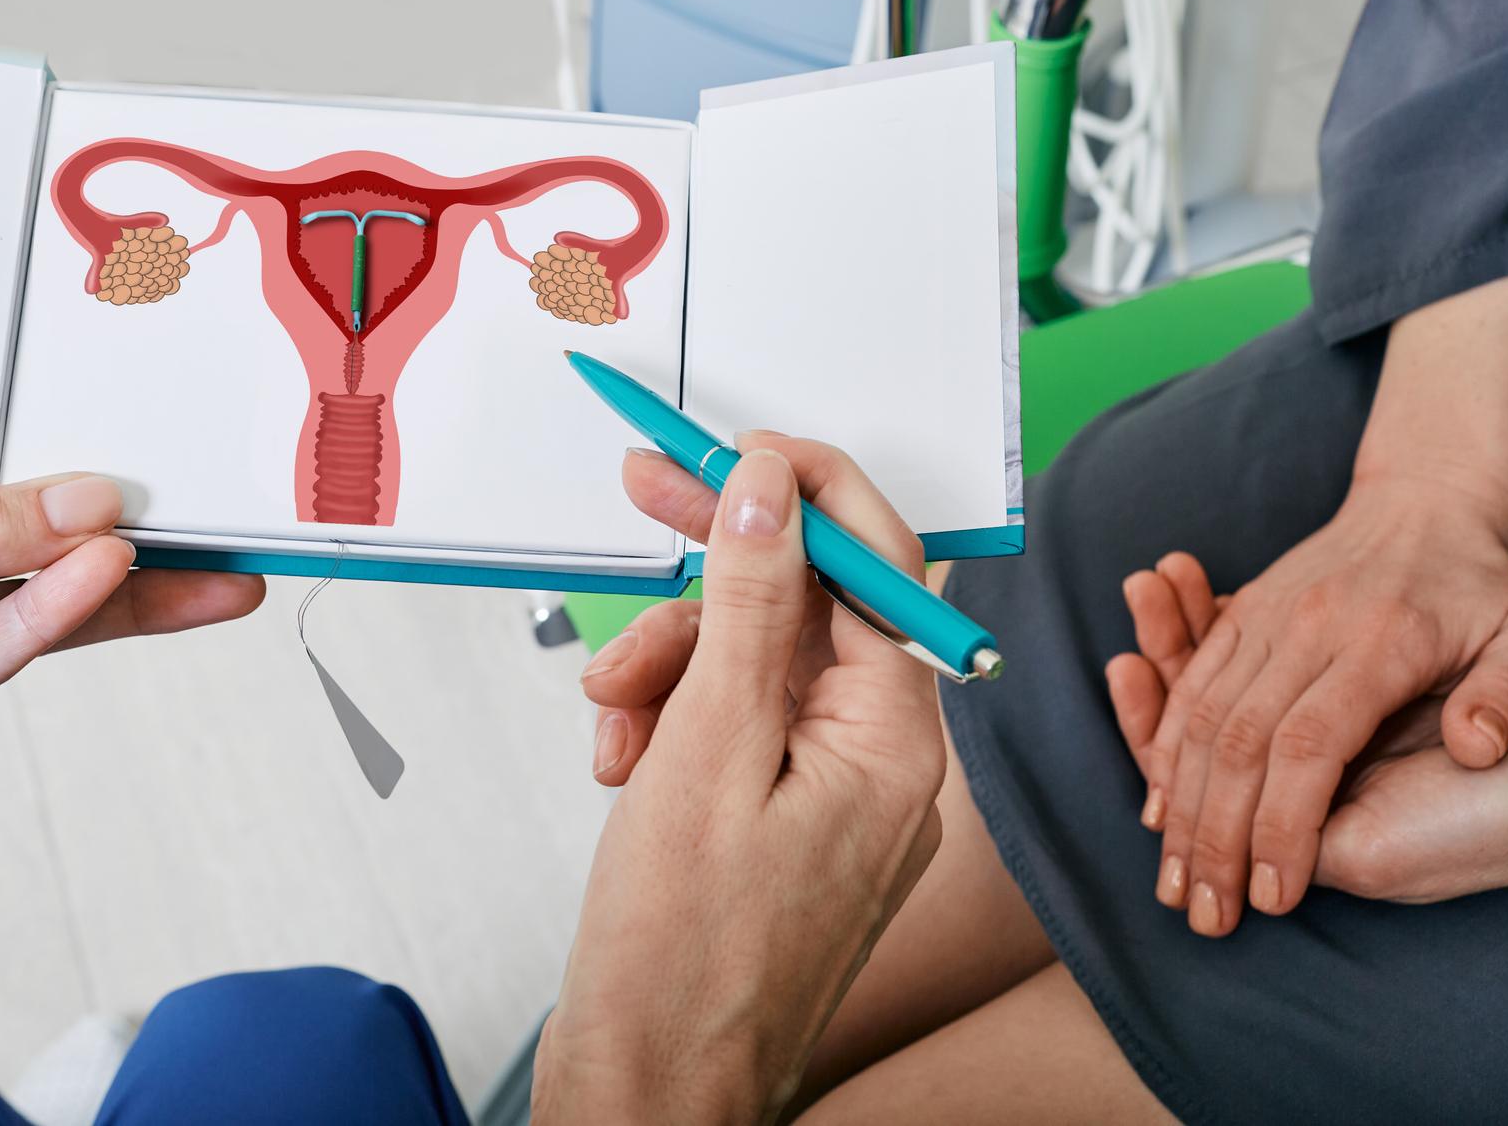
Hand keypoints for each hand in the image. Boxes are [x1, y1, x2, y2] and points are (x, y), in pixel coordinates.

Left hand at [0, 475, 262, 1012]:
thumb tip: (76, 506)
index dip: (53, 444)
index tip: (136, 441)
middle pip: (23, 525)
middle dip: (113, 516)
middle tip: (204, 502)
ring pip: (40, 592)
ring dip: (126, 582)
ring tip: (210, 564)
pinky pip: (16, 647)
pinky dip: (68, 616)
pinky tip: (123, 586)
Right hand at [535, 438, 944, 1122]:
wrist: (648, 1089)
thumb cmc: (684, 958)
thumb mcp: (706, 747)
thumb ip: (743, 605)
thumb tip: (770, 489)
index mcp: (894, 737)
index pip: (877, 560)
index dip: (802, 486)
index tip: (726, 445)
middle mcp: (879, 757)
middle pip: (805, 602)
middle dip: (716, 565)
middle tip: (646, 492)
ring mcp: (830, 790)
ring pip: (751, 659)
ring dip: (669, 662)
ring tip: (613, 717)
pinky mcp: (779, 815)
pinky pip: (730, 722)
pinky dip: (669, 721)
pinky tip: (624, 763)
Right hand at [1113, 493, 1507, 936]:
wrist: (1429, 495)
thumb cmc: (1485, 586)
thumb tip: (1476, 750)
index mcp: (1376, 642)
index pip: (1308, 746)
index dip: (1281, 825)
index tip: (1273, 896)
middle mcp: (1305, 627)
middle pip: (1234, 741)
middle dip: (1211, 834)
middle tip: (1202, 909)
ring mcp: (1265, 617)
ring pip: (1197, 715)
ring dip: (1174, 800)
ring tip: (1170, 874)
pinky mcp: (1243, 615)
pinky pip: (1190, 685)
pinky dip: (1162, 746)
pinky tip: (1157, 804)